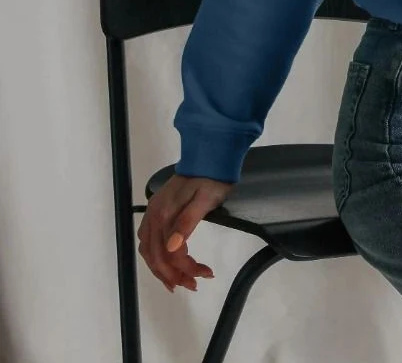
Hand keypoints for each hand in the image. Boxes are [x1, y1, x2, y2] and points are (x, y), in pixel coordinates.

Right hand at [137, 171, 233, 292]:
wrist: (208, 157)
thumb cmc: (211, 179)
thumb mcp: (205, 200)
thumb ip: (188, 222)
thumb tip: (173, 248)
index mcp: (165, 215)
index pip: (170, 252)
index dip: (186, 268)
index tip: (206, 274)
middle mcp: (154, 217)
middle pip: (156, 256)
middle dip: (174, 275)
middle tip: (194, 285)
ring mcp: (152, 215)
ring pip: (149, 252)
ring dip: (163, 270)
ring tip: (180, 282)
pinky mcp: (156, 212)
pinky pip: (149, 242)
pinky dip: (156, 258)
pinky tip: (166, 264)